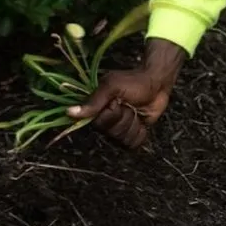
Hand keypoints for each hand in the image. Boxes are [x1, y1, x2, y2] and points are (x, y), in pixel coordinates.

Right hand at [67, 38, 185, 148]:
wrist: (157, 84)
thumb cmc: (133, 81)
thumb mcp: (112, 86)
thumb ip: (93, 101)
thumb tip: (69, 113)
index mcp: (98, 109)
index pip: (99, 124)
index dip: (111, 114)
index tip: (117, 102)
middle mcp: (106, 121)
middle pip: (112, 133)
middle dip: (124, 118)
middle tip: (128, 104)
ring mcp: (120, 129)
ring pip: (123, 139)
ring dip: (133, 124)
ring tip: (136, 110)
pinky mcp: (132, 134)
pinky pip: (134, 144)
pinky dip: (141, 131)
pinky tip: (142, 120)